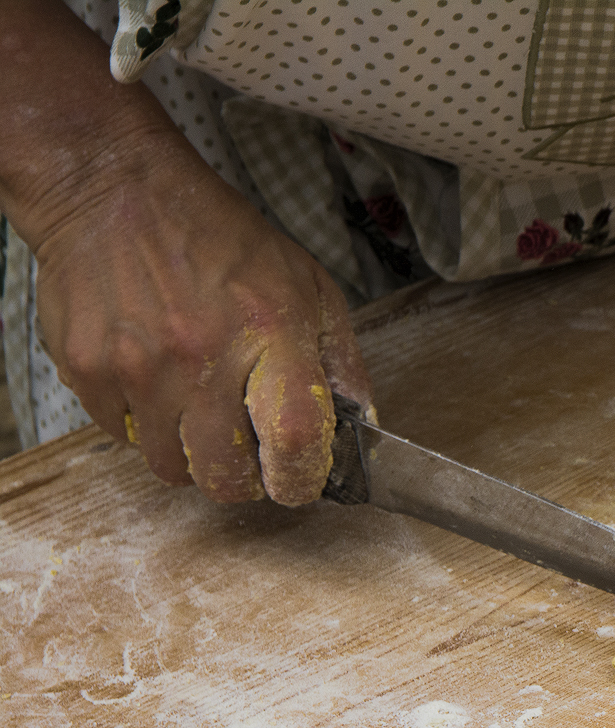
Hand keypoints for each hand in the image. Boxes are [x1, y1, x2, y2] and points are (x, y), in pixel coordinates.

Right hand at [30, 146, 370, 504]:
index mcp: (270, 332)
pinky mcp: (88, 370)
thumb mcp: (309, 285)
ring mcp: (138, 366)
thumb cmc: (221, 238)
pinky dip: (145, 426)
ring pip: (169, 467)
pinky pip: (122, 437)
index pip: (294, 437)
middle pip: (225, 475)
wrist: (117, 191)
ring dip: (191, 456)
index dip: (301, 478)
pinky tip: (158, 383)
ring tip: (200, 412)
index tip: (301, 483)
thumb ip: (341, 361)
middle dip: (244, 481)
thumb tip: (361, 425)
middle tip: (248, 458)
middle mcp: (201, 354)